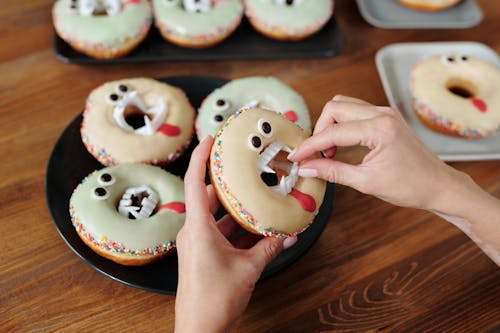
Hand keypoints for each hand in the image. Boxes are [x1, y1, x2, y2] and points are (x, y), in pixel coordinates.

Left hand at [175, 136, 296, 332]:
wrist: (200, 328)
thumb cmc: (214, 300)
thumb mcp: (249, 269)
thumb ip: (270, 248)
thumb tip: (289, 234)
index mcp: (198, 229)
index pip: (195, 182)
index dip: (200, 157)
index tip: (210, 138)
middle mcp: (193, 232)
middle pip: (209, 196)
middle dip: (227, 182)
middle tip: (243, 166)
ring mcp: (196, 243)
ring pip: (215, 215)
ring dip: (234, 208)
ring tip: (255, 196)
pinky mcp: (201, 253)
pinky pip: (217, 231)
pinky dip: (234, 227)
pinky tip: (255, 227)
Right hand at [289, 95, 499, 265]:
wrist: (438, 185)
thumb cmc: (410, 186)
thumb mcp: (366, 182)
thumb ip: (332, 172)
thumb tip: (306, 167)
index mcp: (379, 129)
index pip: (333, 132)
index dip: (310, 145)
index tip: (295, 156)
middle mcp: (382, 114)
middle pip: (334, 108)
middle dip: (319, 131)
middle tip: (315, 156)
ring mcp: (385, 113)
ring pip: (343, 105)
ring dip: (330, 125)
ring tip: (329, 152)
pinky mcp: (386, 117)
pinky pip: (355, 111)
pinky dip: (342, 125)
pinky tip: (341, 146)